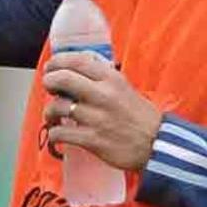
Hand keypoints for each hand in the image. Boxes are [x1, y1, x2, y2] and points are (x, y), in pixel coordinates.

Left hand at [41, 51, 162, 170]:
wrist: (158, 145)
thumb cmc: (140, 116)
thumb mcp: (124, 87)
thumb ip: (102, 77)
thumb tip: (76, 68)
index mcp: (111, 79)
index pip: (76, 61)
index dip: (57, 62)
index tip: (50, 67)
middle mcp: (103, 95)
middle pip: (61, 79)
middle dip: (48, 81)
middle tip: (49, 87)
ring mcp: (97, 118)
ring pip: (57, 106)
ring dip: (49, 111)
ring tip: (53, 116)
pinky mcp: (93, 140)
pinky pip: (60, 133)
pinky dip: (54, 133)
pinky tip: (58, 134)